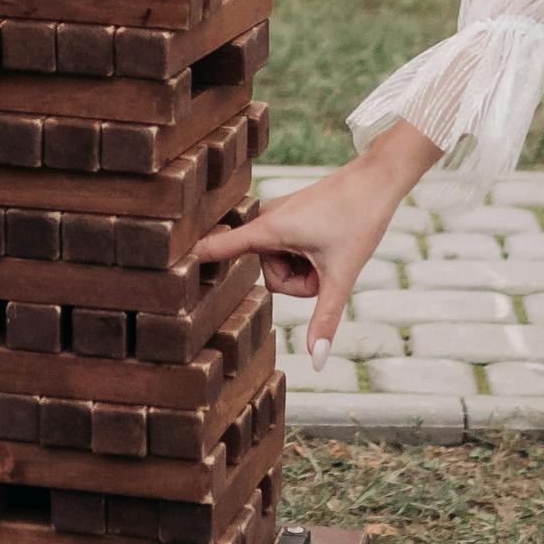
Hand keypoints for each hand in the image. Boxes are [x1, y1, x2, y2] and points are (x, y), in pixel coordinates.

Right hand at [197, 117, 437, 358]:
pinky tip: (326, 243)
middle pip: (269, 276)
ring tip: (328, 252)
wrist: (377, 181)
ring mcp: (277, 218)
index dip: (199, 256)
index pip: (224, 247)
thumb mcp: (342, 276)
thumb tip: (318, 362)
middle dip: (299, 282)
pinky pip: (287, 251)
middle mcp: (267, 221)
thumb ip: (326, 319)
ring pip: (279, 267)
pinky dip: (306, 258)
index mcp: (270, 229)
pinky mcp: (287, 217)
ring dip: (305, 271)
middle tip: (325, 266)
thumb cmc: (359, 222)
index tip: (166, 260)